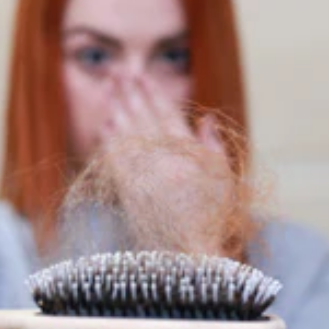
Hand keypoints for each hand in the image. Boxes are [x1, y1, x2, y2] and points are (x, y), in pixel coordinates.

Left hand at [97, 76, 234, 255]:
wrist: (193, 255)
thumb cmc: (214, 219)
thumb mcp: (225, 180)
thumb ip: (214, 146)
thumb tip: (206, 118)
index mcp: (189, 154)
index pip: (167, 114)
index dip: (153, 93)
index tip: (142, 76)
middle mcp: (165, 160)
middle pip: (143, 118)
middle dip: (130, 93)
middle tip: (119, 73)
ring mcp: (145, 176)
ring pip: (127, 134)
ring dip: (117, 109)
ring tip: (109, 91)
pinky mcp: (130, 193)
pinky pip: (116, 160)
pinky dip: (109, 141)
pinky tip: (103, 126)